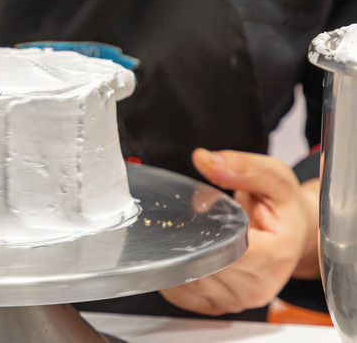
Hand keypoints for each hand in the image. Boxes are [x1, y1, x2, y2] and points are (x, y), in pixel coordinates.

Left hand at [159, 148, 317, 315]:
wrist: (291, 236)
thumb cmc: (282, 208)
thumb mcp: (275, 178)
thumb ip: (243, 167)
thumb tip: (205, 160)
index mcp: (274, 256)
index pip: (225, 249)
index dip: (203, 231)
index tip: (196, 212)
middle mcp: (256, 286)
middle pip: (201, 265)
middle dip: (188, 239)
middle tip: (192, 219)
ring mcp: (234, 300)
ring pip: (186, 279)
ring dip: (179, 254)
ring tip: (194, 235)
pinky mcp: (214, 306)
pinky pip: (178, 292)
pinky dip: (174, 270)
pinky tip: (187, 252)